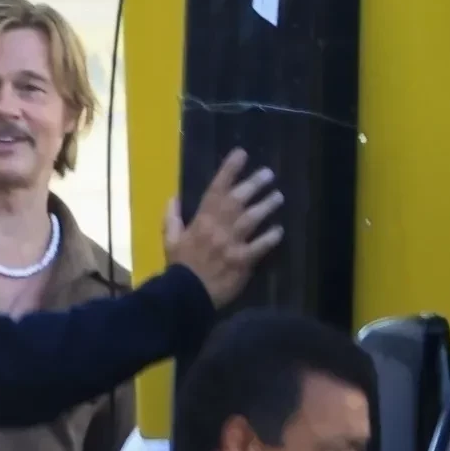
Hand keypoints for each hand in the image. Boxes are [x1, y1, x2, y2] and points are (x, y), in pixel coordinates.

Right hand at [163, 149, 283, 308]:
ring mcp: (231, 243)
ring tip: (278, 196)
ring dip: (266, 205)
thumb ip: (172, 218)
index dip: (229, 170)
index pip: (216, 189)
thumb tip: (173, 197)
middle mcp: (218, 227)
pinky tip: (279, 230)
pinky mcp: (242, 260)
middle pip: (238, 199)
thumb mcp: (170, 241)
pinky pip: (260, 246)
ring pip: (252, 218)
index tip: (242, 154)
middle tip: (268, 174)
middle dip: (254, 184)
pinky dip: (270, 237)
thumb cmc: (179, 267)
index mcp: (201, 220)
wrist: (185, 296)